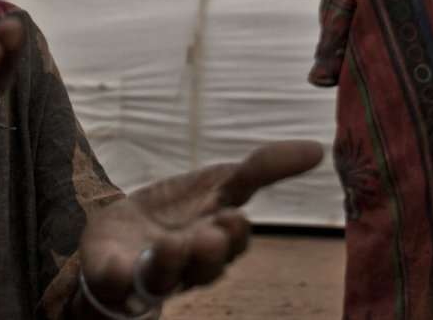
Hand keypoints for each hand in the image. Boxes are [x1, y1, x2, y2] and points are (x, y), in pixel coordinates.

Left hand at [77, 140, 322, 314]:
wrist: (120, 233)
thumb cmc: (180, 211)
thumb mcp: (219, 183)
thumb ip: (263, 169)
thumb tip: (319, 149)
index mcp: (216, 241)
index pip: (232, 243)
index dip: (234, 234)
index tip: (233, 216)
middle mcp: (188, 264)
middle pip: (204, 267)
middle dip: (208, 251)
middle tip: (210, 233)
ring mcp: (149, 273)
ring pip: (163, 278)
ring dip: (169, 262)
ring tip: (169, 244)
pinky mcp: (114, 276)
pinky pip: (116, 283)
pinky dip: (119, 277)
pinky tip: (120, 270)